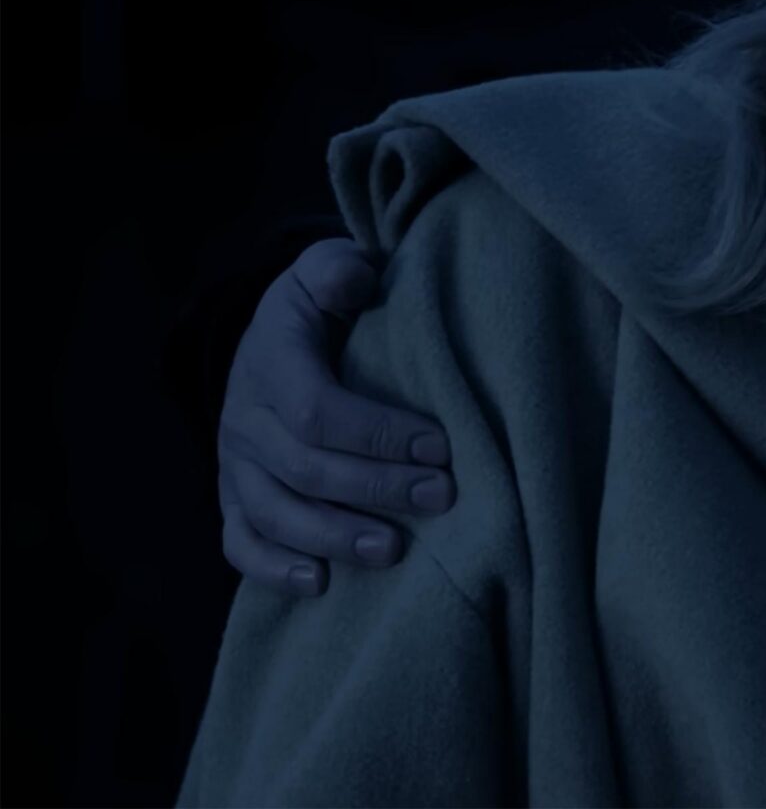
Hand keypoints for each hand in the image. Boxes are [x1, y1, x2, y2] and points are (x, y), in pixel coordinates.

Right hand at [215, 237, 454, 595]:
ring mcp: (235, 465)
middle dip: (376, 487)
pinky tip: (319, 584)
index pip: (318, 410)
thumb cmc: (322, 307)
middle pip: (305, 468)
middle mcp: (245, 420)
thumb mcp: (326, 271)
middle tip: (441, 498)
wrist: (273, 338)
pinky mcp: (234, 498)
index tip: (441, 446)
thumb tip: (353, 280)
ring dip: (333, 537)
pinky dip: (273, 569)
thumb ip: (338, 269)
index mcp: (271, 364)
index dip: (379, 433)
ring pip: (274, 513)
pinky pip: (240, 542)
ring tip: (393, 551)